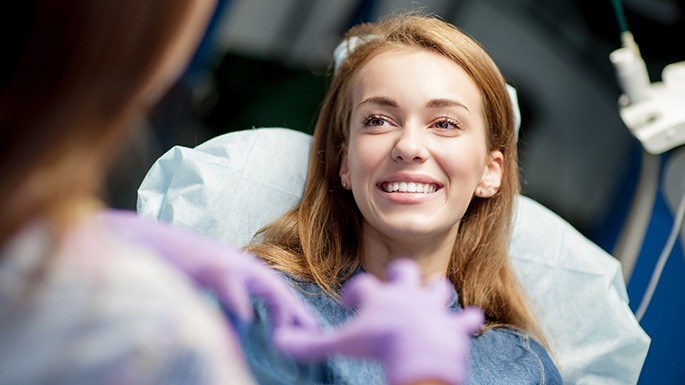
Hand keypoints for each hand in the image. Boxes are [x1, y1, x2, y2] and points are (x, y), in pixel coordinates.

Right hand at [100, 209, 317, 330]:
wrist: (141, 240)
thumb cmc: (170, 266)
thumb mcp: (205, 285)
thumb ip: (226, 301)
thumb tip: (242, 325)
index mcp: (238, 268)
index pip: (273, 289)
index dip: (291, 308)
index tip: (307, 328)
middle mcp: (237, 263)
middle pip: (277, 287)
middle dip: (296, 310)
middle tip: (313, 332)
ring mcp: (225, 262)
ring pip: (265, 285)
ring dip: (280, 308)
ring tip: (287, 332)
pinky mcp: (209, 265)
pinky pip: (231, 288)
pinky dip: (240, 304)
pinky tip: (246, 321)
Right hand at [274, 259, 483, 384]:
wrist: (419, 351)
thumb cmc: (378, 345)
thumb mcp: (340, 344)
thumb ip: (310, 344)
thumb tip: (280, 340)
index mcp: (380, 296)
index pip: (362, 285)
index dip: (354, 293)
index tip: (350, 303)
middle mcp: (408, 294)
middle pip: (405, 271)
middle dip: (401, 275)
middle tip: (395, 287)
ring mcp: (433, 307)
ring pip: (439, 288)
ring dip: (436, 292)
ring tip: (432, 297)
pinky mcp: (454, 325)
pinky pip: (466, 319)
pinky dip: (467, 321)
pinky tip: (471, 320)